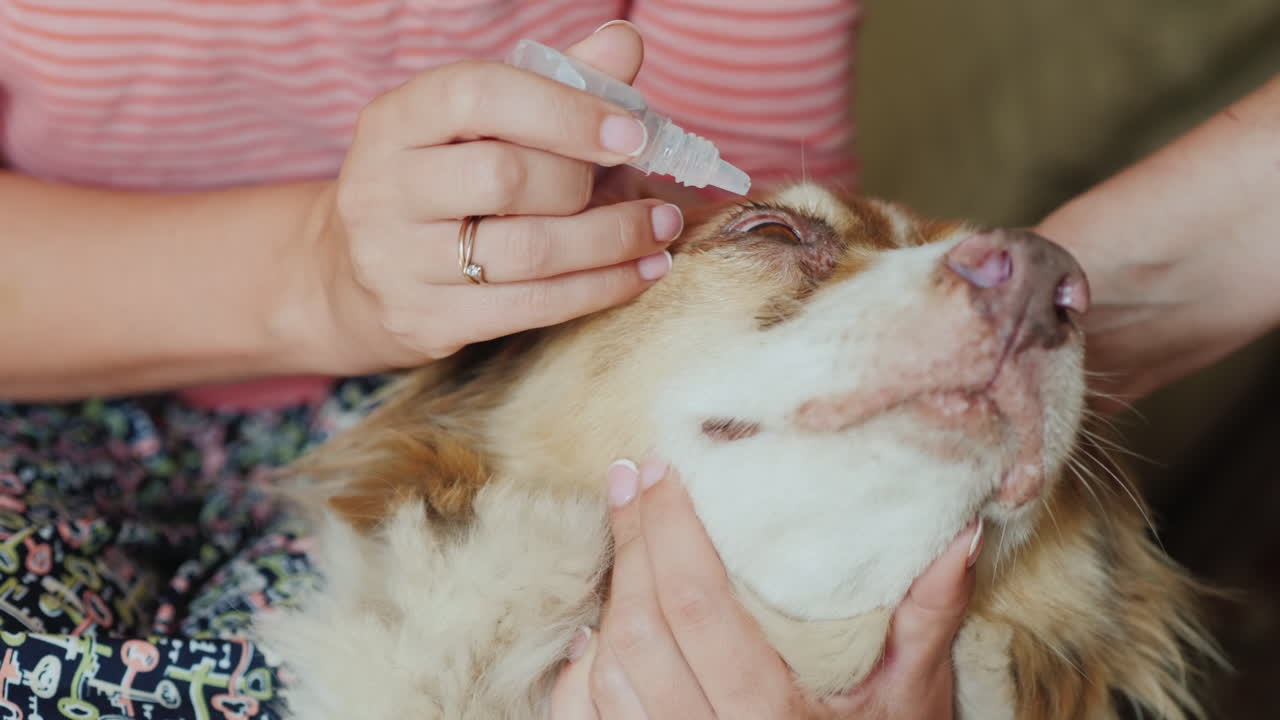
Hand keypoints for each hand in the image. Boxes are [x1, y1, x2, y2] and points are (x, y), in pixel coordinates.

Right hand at [306, 23, 683, 372]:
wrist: (351, 276)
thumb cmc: (439, 183)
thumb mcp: (475, 125)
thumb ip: (552, 84)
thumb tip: (624, 46)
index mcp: (396, 120)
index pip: (478, 97)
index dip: (564, 111)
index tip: (631, 133)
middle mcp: (384, 187)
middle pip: (506, 179)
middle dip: (588, 184)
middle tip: (642, 188)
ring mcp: (397, 261)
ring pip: (527, 251)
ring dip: (612, 241)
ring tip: (662, 230)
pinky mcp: (425, 320)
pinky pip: (531, 306)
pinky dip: (600, 288)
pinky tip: (642, 273)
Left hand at [551, 457, 979, 718]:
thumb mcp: (916, 694)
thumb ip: (928, 615)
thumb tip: (956, 532)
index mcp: (774, 719)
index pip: (699, 609)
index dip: (670, 532)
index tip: (662, 471)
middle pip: (639, 634)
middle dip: (630, 546)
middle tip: (631, 480)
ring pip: (605, 675)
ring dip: (610, 598)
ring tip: (627, 536)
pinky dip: (580, 671)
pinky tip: (596, 629)